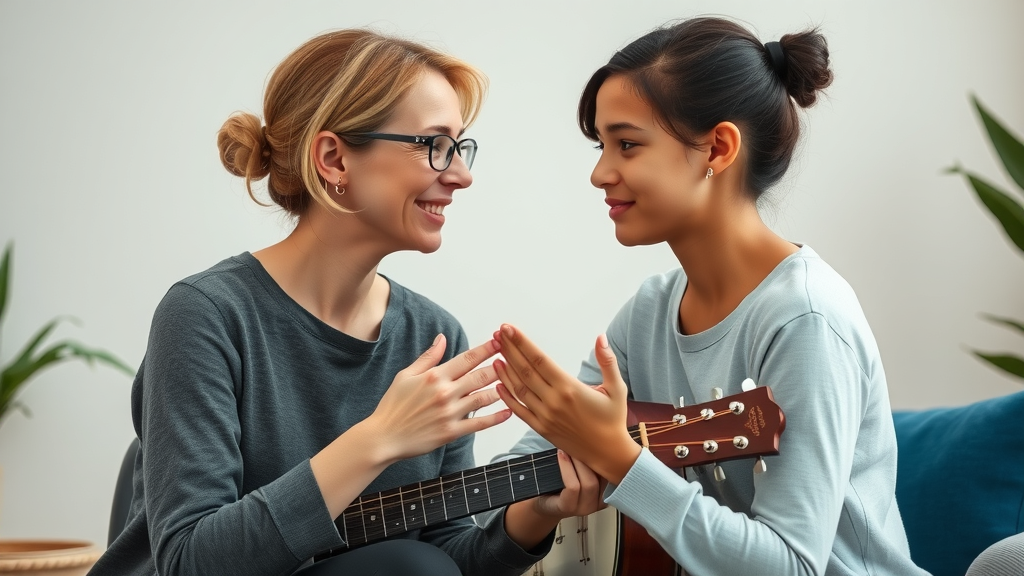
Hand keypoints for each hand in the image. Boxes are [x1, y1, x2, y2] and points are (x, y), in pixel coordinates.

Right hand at [366, 334, 510, 462]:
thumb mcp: (406, 375)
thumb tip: (442, 338)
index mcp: (434, 376)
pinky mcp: (451, 432)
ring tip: (514, 382)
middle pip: (480, 376)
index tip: (499, 342)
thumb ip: (428, 357)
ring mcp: (450, 414)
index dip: (486, 349)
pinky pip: (479, 424)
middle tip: (513, 358)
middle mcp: (445, 393)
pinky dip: (496, 418)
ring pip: (484, 398)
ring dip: (501, 389)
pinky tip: (508, 411)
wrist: (384, 437)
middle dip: (499, 365)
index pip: (467, 359)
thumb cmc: (393, 406)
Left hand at [494, 324, 639, 483]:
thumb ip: (608, 361)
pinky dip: (507, 397)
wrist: (608, 453)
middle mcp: (553, 401)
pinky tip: (499, 384)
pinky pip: (519, 410)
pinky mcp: (541, 428)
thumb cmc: (613, 419)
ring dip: (505, 370)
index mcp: (569, 388)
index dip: (522, 343)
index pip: (539, 359)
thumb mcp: (617, 388)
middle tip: (497, 333)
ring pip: (519, 389)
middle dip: (509, 350)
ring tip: (495, 352)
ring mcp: (545, 416)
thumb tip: (600, 337)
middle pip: (525, 370)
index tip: (509, 328)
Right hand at [505, 450, 607, 549]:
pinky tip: (596, 457)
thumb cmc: (547, 493)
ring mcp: (597, 505)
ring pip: (601, 481)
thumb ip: (552, 472)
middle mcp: (584, 508)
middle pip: (589, 483)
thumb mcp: (543, 485)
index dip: (567, 467)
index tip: (561, 452)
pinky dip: (602, 468)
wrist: (553, 507)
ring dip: (593, 463)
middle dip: (581, 462)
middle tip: (574, 447)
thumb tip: (560, 448)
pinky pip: (607, 481)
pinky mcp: (605, 499)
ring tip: (584, 450)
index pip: (572, 487)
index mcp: (567, 507)